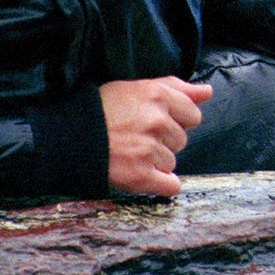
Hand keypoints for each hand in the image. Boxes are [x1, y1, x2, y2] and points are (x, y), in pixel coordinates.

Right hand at [100, 76, 211, 195]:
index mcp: (159, 96)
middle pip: (182, 140)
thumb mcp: (139, 88)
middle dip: (164, 141)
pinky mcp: (139, 175)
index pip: (193, 115)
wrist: (67, 138)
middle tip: (137, 137)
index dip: (176, 120)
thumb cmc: (103, 110)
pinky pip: (170, 186)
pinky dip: (162, 185)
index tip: (155, 122)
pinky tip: (144, 175)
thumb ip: (177, 88)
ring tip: (130, 153)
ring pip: (172, 162)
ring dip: (156, 162)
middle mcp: (157, 121)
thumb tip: (207, 92)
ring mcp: (149, 149)